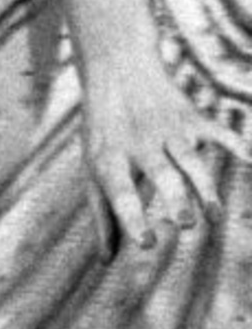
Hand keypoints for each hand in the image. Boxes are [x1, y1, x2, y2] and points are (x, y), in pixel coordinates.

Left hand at [78, 49, 247, 258]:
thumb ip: (103, 212)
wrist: (117, 68)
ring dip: (204, 185)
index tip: (146, 244)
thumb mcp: (93, 165)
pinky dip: (233, 141)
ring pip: (189, 159)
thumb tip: (107, 260)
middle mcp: (139, 144)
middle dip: (175, 198)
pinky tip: (249, 156)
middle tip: (187, 224)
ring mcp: (167, 130)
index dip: (130, 218)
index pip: (119, 191)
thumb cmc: (105, 130)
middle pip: (160, 173)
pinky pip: (216, 130)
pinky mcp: (191, 118)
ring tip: (215, 215)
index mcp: (110, 158)